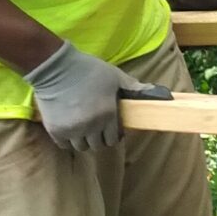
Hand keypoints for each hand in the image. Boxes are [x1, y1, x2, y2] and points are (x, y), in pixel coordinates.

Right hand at [22, 40, 174, 151]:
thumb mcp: (116, 76)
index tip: (110, 126)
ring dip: (84, 140)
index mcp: (108, 114)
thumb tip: (161, 94)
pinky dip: (68, 139)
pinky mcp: (55, 130)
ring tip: (83, 126)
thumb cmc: (89, 70)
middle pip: (98, 145)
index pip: (114, 139)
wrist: (55, 68)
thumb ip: (136, 88)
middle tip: (96, 126)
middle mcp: (91, 126)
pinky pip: (65, 145)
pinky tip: (70, 126)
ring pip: (82, 147)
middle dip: (100, 137)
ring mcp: (72, 130)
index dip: (114, 133)